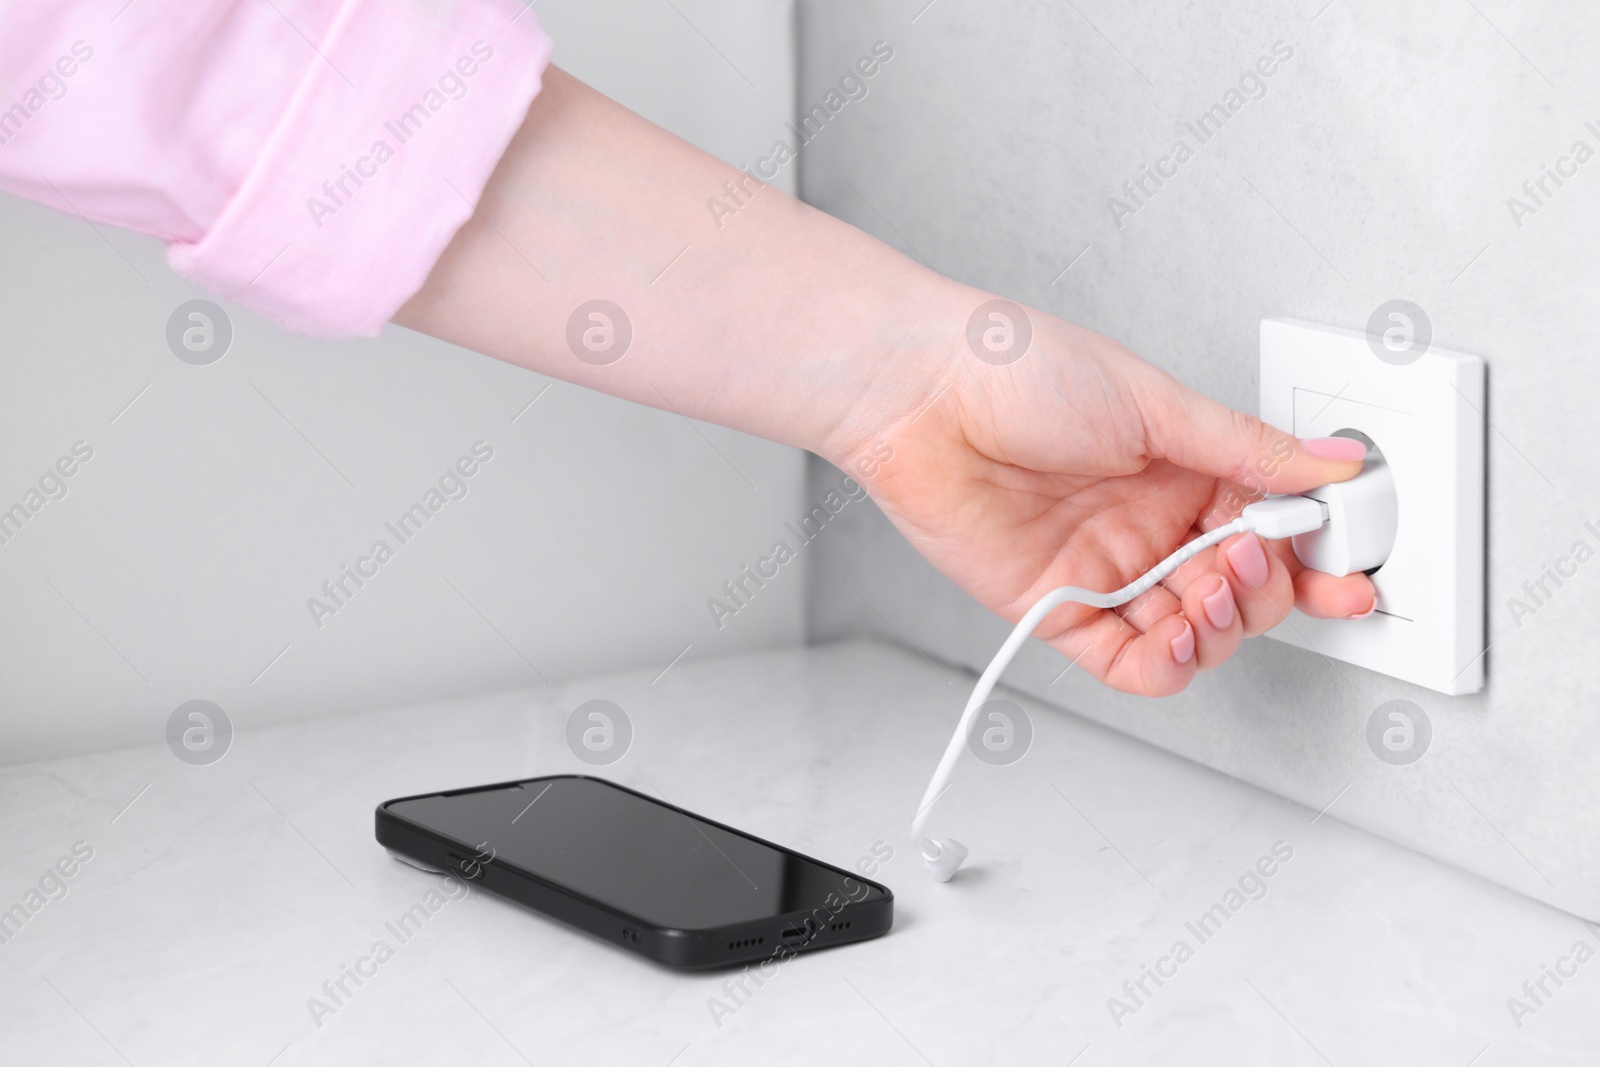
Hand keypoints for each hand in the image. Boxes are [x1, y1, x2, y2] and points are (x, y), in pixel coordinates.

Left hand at [838, 294, 1375, 696]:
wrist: (922, 395)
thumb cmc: (1019, 371)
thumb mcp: (1156, 403)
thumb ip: (1250, 448)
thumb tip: (1339, 462)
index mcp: (1186, 469)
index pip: (1272, 528)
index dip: (1313, 554)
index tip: (1346, 567)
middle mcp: (1152, 524)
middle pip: (1244, 590)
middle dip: (1270, 590)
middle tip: (1261, 560)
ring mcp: (1110, 570)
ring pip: (1197, 634)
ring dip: (1225, 627)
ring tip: (1218, 591)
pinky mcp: (1063, 611)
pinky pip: (1132, 663)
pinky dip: (1171, 663)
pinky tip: (1184, 638)